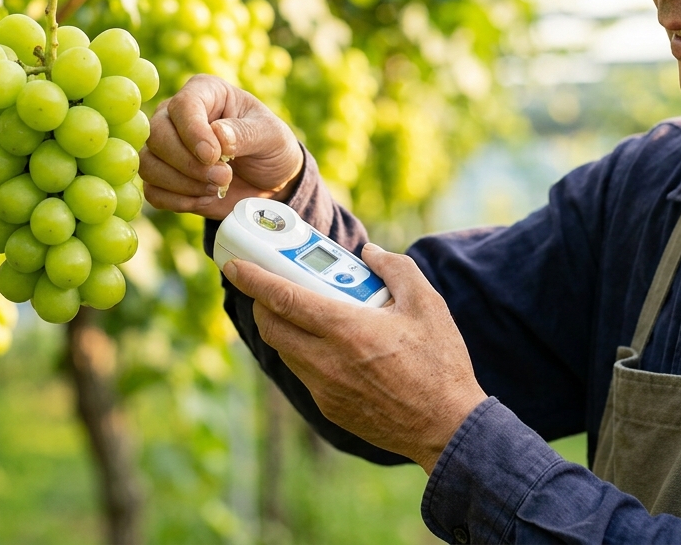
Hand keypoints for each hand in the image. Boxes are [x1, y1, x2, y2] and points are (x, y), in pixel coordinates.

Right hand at [141, 74, 303, 219]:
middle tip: (223, 177)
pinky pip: (152, 190)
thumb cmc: (270, 147)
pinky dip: (177, 200)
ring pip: (149, 164)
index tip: (214, 156)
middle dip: (188, 163)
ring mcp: (165, 147)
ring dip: (182, 184)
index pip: (183, 105)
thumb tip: (218, 135)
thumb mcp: (272, 135)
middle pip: (157, 135)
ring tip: (216, 187)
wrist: (269, 181)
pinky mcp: (163, 177)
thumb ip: (246, 133)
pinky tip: (203, 198)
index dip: (193, 132)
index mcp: (205, 92)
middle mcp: (176, 115)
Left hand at [224, 243, 487, 472]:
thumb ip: (395, 268)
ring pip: (284, 350)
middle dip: (261, 302)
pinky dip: (303, 351)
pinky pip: (303, 372)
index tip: (234, 266)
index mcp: (347, 330)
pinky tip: (328, 343)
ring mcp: (325, 388)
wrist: (446, 427)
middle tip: (270, 285)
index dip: (253, 280)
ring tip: (304, 310)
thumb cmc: (440, 363)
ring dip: (282, 327)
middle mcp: (327, 361)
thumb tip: (369, 253)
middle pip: (271, 326)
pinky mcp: (329, 408)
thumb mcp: (427, 304)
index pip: (283, 299)